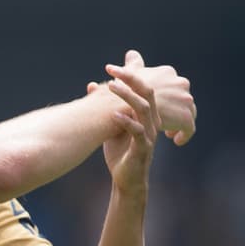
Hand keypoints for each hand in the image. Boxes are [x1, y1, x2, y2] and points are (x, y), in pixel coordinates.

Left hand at [99, 76, 156, 202]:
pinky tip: (114, 115)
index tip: (110, 67)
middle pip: (148, 93)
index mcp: (147, 114)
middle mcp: (152, 121)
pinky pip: (138, 132)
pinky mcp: (143, 149)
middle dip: (132, 79)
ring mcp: (149, 134)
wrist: (127, 179)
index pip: (144, 88)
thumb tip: (93, 85)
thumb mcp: (114, 125)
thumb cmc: (121, 151)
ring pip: (144, 109)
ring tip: (112, 87)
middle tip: (113, 71)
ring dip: (127, 97)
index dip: (130, 75)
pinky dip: (126, 122)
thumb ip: (107, 106)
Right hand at [103, 50, 194, 145]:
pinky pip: (188, 129)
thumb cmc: (118, 92)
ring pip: (187, 113)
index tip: (159, 106)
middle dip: (175, 108)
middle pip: (183, 98)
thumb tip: (131, 54)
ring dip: (179, 122)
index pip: (174, 84)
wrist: (120, 108)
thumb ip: (132, 64)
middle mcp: (181, 83)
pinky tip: (175, 141)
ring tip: (168, 133)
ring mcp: (185, 100)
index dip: (168, 96)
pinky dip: (183, 135)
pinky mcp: (184, 118)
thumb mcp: (126, 73)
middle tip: (164, 120)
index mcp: (168, 72)